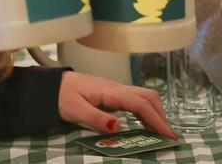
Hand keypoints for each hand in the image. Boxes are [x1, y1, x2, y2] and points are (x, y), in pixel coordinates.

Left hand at [58, 71, 175, 138]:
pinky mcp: (113, 95)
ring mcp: (116, 90)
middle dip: (161, 116)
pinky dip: (146, 112)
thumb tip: (119, 126)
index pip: (140, 103)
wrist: (52, 85)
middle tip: (169, 136)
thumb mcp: (76, 110)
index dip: (156, 119)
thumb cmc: (62, 96)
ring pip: (144, 97)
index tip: (167, 135)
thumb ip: (96, 118)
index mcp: (111, 92)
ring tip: (161, 133)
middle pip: (148, 97)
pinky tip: (146, 124)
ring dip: (155, 113)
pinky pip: (136, 101)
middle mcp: (117, 88)